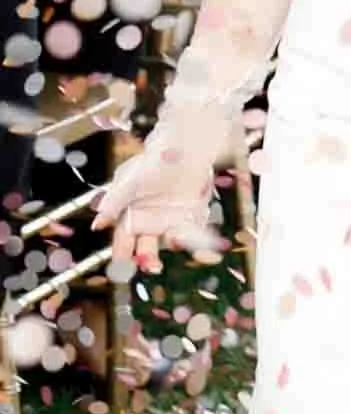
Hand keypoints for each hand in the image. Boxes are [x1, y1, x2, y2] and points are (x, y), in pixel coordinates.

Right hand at [94, 146, 222, 272]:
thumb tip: (97, 224)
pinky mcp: (191, 215)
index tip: (121, 265)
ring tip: (174, 243)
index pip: (123, 240)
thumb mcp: (129, 181)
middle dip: (147, 260)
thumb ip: (113, 202)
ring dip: (170, 246)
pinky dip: (189, 237)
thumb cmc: (153, 162)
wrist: (184, 147)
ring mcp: (171, 219)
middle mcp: (149, 221)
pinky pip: (190, 232)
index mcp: (130, 214)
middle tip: (151, 266)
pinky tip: (186, 236)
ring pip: (167, 242)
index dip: (121, 253)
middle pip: (145, 248)